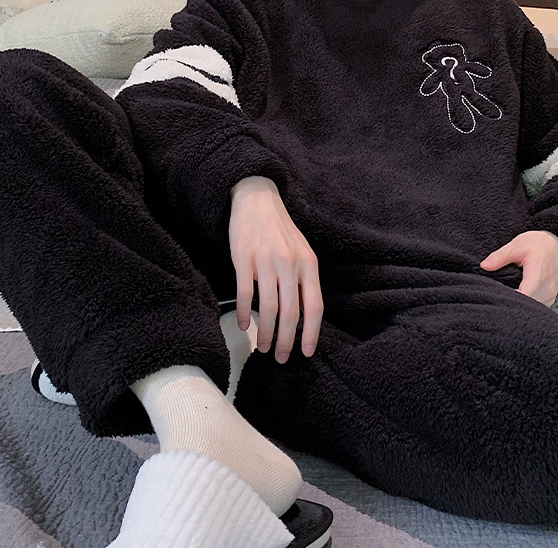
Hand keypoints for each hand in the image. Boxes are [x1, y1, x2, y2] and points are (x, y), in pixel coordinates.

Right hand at [229, 176, 322, 362]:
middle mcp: (290, 264)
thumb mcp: (301, 251)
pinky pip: (244, 294)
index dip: (312, 333)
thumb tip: (303, 315)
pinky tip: (243, 325)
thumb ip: (303, 279)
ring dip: (265, 333)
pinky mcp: (243, 259)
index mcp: (308, 264)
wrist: (257, 200)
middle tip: (280, 358)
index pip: (314, 306)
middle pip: (290, 313)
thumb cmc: (280, 230)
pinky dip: (243, 314)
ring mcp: (266, 261)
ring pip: (268, 308)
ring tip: (263, 346)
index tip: (307, 352)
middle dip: (286, 341)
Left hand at [479, 230, 557, 306]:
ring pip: (532, 309)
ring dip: (517, 305)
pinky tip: (514, 299)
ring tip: (503, 297)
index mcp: (538, 274)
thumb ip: (500, 257)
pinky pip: (536, 307)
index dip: (508, 299)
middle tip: (494, 297)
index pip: (524, 295)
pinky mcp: (549, 300)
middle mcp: (547, 288)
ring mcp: (550, 296)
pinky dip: (525, 305)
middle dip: (509, 303)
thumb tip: (484, 266)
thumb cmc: (539, 245)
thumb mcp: (517, 245)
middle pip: (526, 305)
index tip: (495, 295)